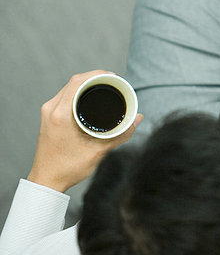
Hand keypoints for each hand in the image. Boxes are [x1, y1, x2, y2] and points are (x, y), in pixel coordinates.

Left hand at [27, 70, 142, 192]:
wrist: (47, 180)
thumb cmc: (68, 168)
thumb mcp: (99, 151)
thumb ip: (121, 134)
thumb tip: (137, 119)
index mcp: (61, 114)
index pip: (78, 82)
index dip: (97, 74)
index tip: (113, 76)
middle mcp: (51, 109)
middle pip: (73, 82)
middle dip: (94, 78)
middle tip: (112, 82)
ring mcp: (48, 112)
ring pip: (68, 88)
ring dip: (85, 85)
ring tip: (103, 87)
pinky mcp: (48, 117)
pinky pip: (64, 96)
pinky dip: (77, 93)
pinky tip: (89, 97)